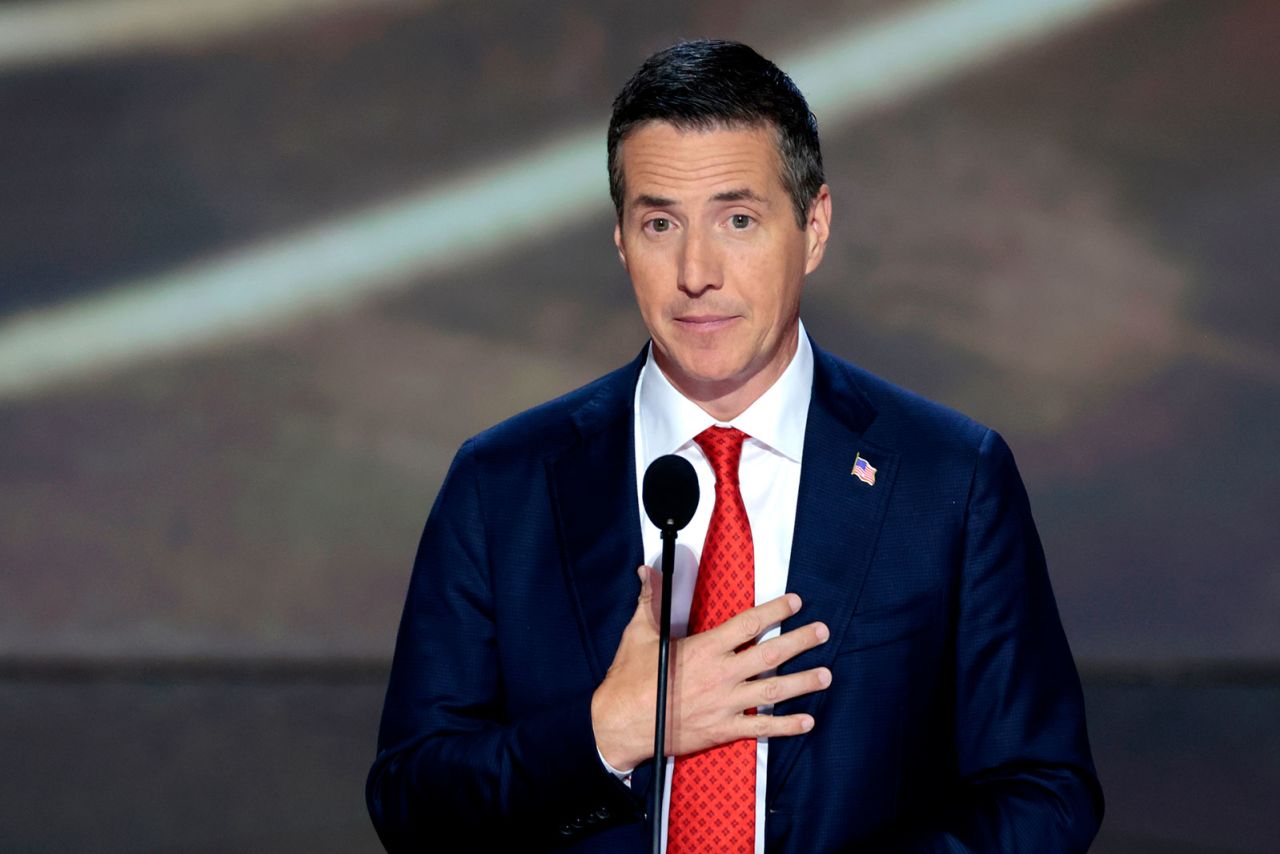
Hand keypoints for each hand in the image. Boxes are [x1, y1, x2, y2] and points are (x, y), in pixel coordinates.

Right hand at [591, 565, 831, 770]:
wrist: (620, 724)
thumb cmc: (629, 679)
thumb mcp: (638, 633)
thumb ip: (650, 600)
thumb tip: (646, 570)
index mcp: (704, 649)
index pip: (748, 624)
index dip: (775, 610)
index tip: (795, 601)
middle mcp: (720, 675)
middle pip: (770, 655)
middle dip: (800, 641)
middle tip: (822, 632)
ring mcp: (725, 704)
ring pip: (773, 691)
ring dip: (803, 682)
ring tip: (826, 674)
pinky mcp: (722, 730)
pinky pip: (761, 728)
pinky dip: (786, 725)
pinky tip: (807, 721)